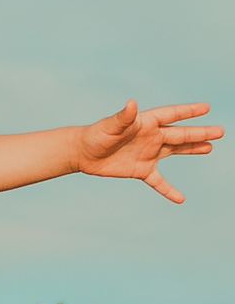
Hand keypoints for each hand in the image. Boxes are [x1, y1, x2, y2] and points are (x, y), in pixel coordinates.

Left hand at [76, 100, 221, 204]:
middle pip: (180, 134)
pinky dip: (169, 190)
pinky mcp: (141, 170)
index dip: (188, 111)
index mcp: (146, 123)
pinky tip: (180, 199)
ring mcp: (148, 153)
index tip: (206, 108)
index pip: (172, 115)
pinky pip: (159, 182)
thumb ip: (123, 117)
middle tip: (220, 131)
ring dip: (192, 149)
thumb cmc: (95, 135)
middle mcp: (151, 136)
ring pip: (176, 151)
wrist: (84, 153)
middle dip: (200, 133)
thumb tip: (132, 104)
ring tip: (209, 147)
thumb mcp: (109, 126)